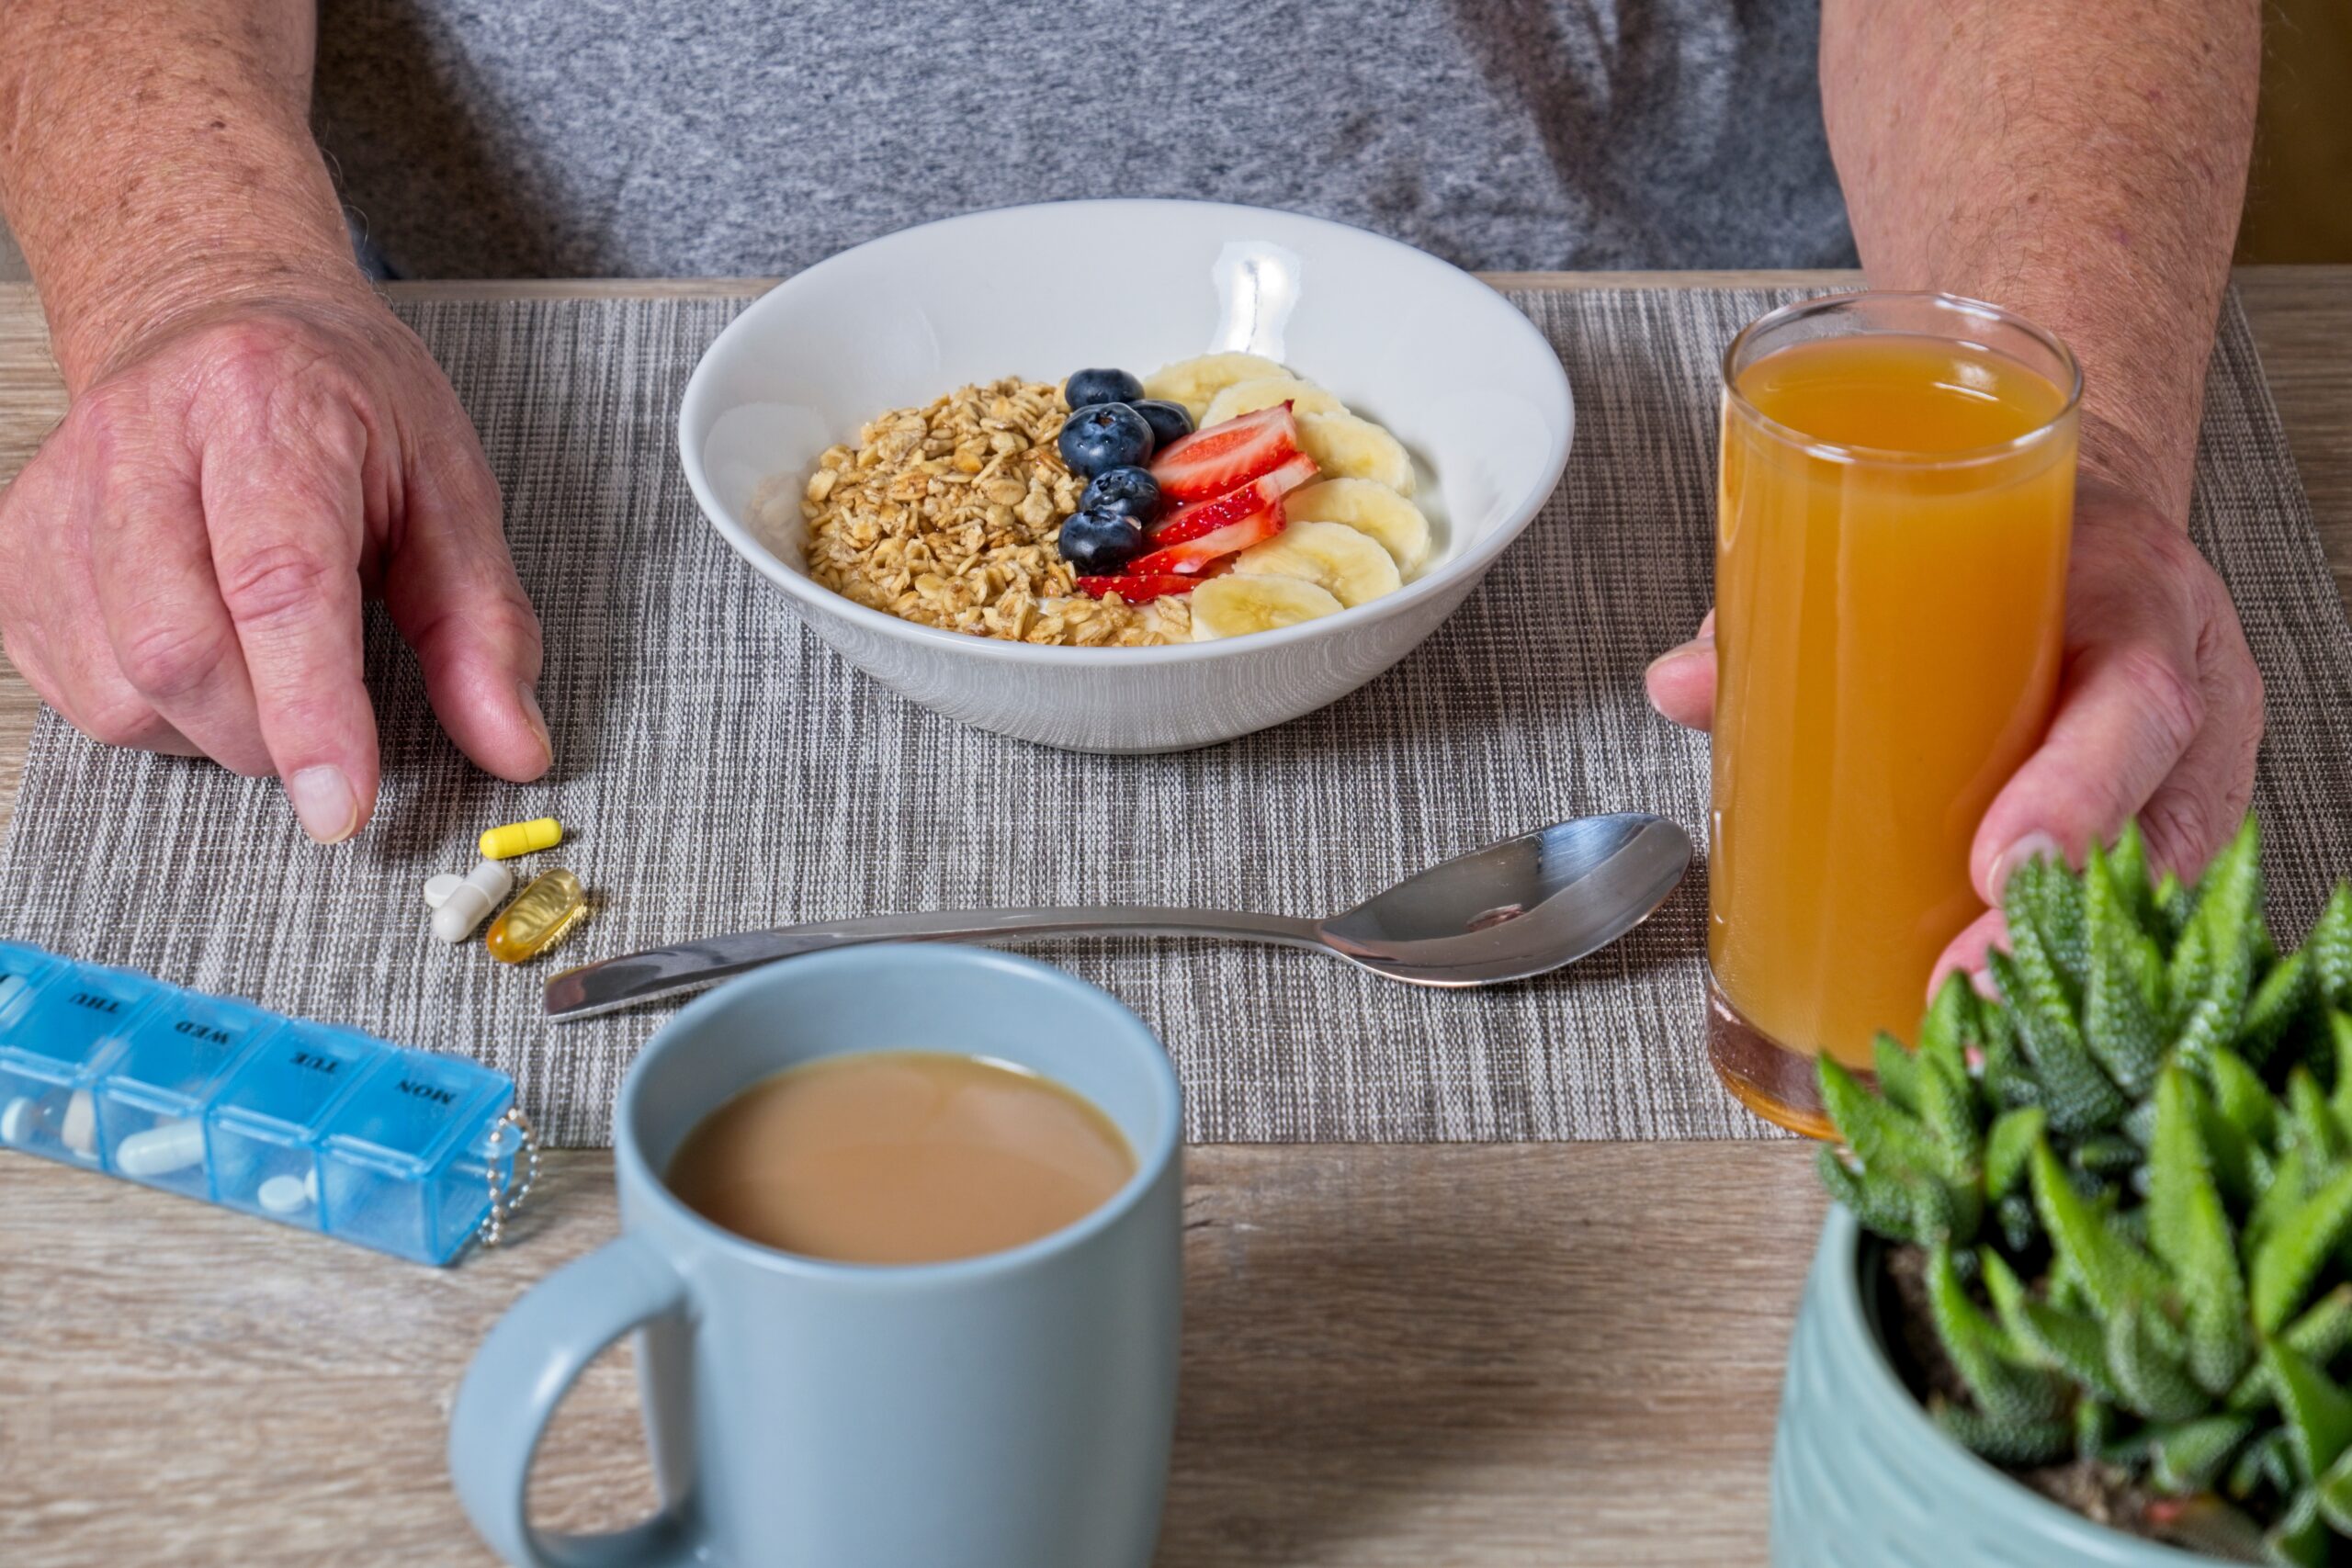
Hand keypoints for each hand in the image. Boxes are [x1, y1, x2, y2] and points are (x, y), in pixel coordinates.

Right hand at [0, 287, 549, 840]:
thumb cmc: (340, 402)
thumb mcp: (450, 488)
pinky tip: (204, 650)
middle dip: (269, 733)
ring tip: (267, 657)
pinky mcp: (15, 554)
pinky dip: (155, 711)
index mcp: (266, 407)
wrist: (219, 318)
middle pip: (179, 651)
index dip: (311, 711)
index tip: (344, 804)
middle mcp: (139, 441)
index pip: (278, 584)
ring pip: (119, 689)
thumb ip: (484, 626)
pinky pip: (74, 693)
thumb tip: (514, 746)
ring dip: (213, 727)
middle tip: (331, 715)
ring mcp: (60, 498)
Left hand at [1644, 480, 2261, 990]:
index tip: (1999, 866)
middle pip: (2159, 829)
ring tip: (1967, 1040)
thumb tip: (1681, 683)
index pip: (2138, 703)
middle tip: (1956, 991)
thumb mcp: (1917, 538)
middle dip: (2049, 927)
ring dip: (2054, 971)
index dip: (2075, 795)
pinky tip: (2000, 1023)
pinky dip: (2069, 966)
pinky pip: (2141, 906)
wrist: (2084, 520)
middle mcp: (2185, 693)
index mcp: (2132, 601)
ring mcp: (2191, 772)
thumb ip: (1795, 607)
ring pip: (2157, 886)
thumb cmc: (2002, 539)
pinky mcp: (2170, 826)